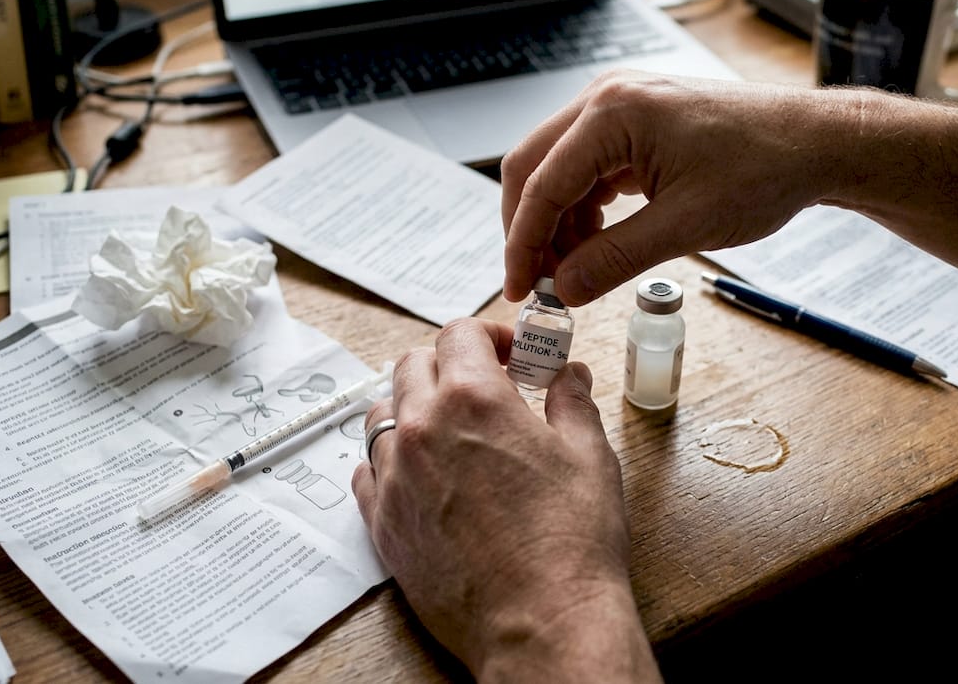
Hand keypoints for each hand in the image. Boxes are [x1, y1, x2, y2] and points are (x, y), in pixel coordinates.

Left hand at [352, 318, 658, 681]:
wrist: (541, 623)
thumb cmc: (572, 543)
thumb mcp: (590, 456)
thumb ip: (572, 402)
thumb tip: (570, 376)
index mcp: (473, 400)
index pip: (459, 333)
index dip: (488, 336)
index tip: (510, 355)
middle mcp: (422, 429)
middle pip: (413, 365)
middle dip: (449, 365)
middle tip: (485, 389)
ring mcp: (394, 477)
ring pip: (383, 415)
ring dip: (413, 408)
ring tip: (450, 432)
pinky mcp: (382, 523)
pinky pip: (367, 472)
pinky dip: (391, 461)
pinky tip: (422, 475)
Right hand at [501, 69, 854, 304]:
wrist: (814, 143)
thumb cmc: (763, 170)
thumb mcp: (684, 228)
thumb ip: (614, 260)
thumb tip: (564, 290)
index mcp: (613, 113)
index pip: (541, 185)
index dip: (524, 245)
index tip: (521, 291)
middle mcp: (606, 97)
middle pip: (534, 168)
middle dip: (531, 231)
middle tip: (541, 284)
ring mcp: (618, 105)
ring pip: (557, 169)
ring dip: (558, 222)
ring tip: (578, 270)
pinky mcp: (633, 121)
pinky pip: (586, 166)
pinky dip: (583, 208)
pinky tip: (599, 242)